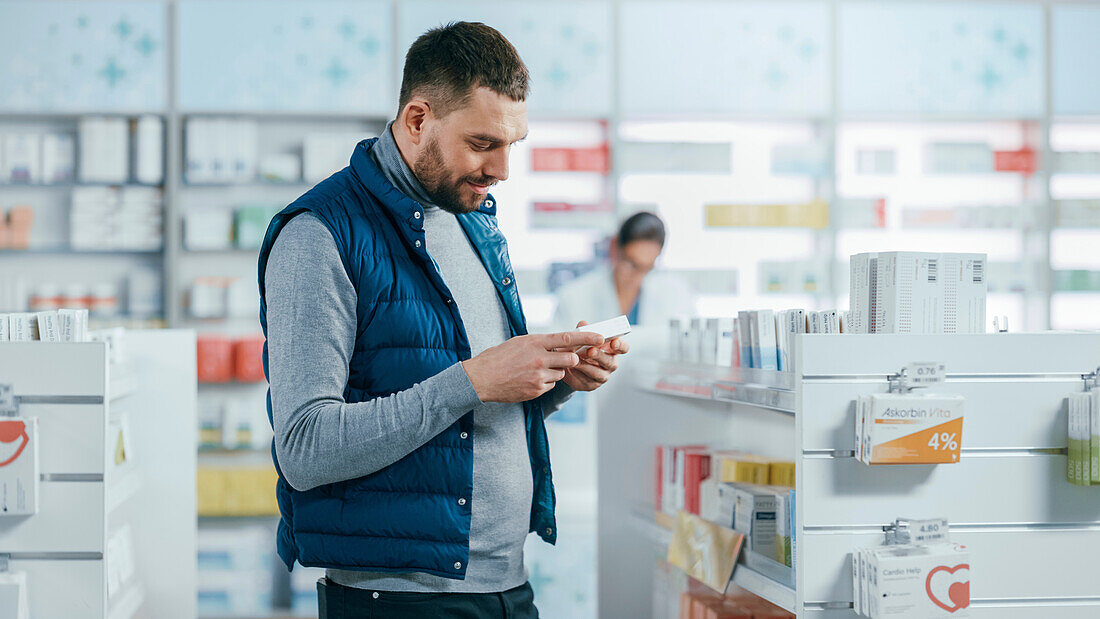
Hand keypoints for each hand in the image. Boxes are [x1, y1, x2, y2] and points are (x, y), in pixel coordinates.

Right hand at [461, 331, 605, 402]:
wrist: (481, 378)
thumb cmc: (498, 357)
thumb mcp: (520, 342)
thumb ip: (541, 342)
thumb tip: (560, 342)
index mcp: (535, 342)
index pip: (567, 338)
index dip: (587, 337)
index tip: (600, 337)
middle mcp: (540, 359)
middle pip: (570, 358)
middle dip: (570, 359)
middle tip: (562, 358)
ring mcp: (539, 376)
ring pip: (560, 373)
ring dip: (555, 371)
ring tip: (535, 369)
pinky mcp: (536, 390)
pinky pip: (550, 385)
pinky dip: (545, 382)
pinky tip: (530, 379)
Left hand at [560, 320, 629, 391]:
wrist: (566, 363)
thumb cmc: (578, 347)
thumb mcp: (580, 337)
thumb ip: (583, 330)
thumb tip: (583, 324)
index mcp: (612, 349)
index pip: (623, 348)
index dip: (620, 346)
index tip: (614, 342)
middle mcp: (610, 364)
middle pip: (610, 362)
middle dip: (600, 356)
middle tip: (590, 350)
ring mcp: (602, 376)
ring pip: (598, 374)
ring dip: (586, 366)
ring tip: (575, 360)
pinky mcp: (591, 385)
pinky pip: (585, 381)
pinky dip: (577, 374)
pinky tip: (569, 368)